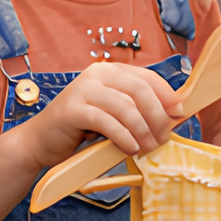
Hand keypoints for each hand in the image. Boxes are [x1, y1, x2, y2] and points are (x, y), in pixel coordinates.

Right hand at [26, 60, 184, 169]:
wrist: (42, 141)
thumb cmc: (81, 130)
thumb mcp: (113, 114)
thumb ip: (136, 110)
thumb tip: (174, 116)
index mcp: (109, 71)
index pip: (147, 78)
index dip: (167, 96)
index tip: (179, 115)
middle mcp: (96, 74)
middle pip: (140, 91)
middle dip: (157, 116)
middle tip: (164, 138)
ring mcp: (83, 90)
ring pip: (126, 107)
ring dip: (143, 131)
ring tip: (148, 148)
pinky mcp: (73, 109)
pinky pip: (107, 122)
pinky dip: (123, 137)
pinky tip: (130, 149)